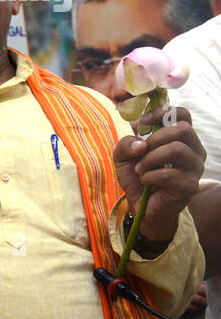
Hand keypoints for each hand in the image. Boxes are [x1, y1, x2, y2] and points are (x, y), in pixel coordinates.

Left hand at [113, 104, 204, 241]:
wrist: (142, 206)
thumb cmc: (138, 176)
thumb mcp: (124, 156)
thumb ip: (126, 143)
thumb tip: (140, 144)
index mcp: (181, 138)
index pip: (183, 114)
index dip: (163, 112)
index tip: (143, 121)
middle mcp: (194, 150)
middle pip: (183, 129)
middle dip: (155, 138)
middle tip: (141, 152)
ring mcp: (195, 168)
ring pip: (176, 149)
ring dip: (150, 159)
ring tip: (140, 169)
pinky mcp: (190, 186)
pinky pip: (168, 174)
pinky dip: (149, 176)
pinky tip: (145, 181)